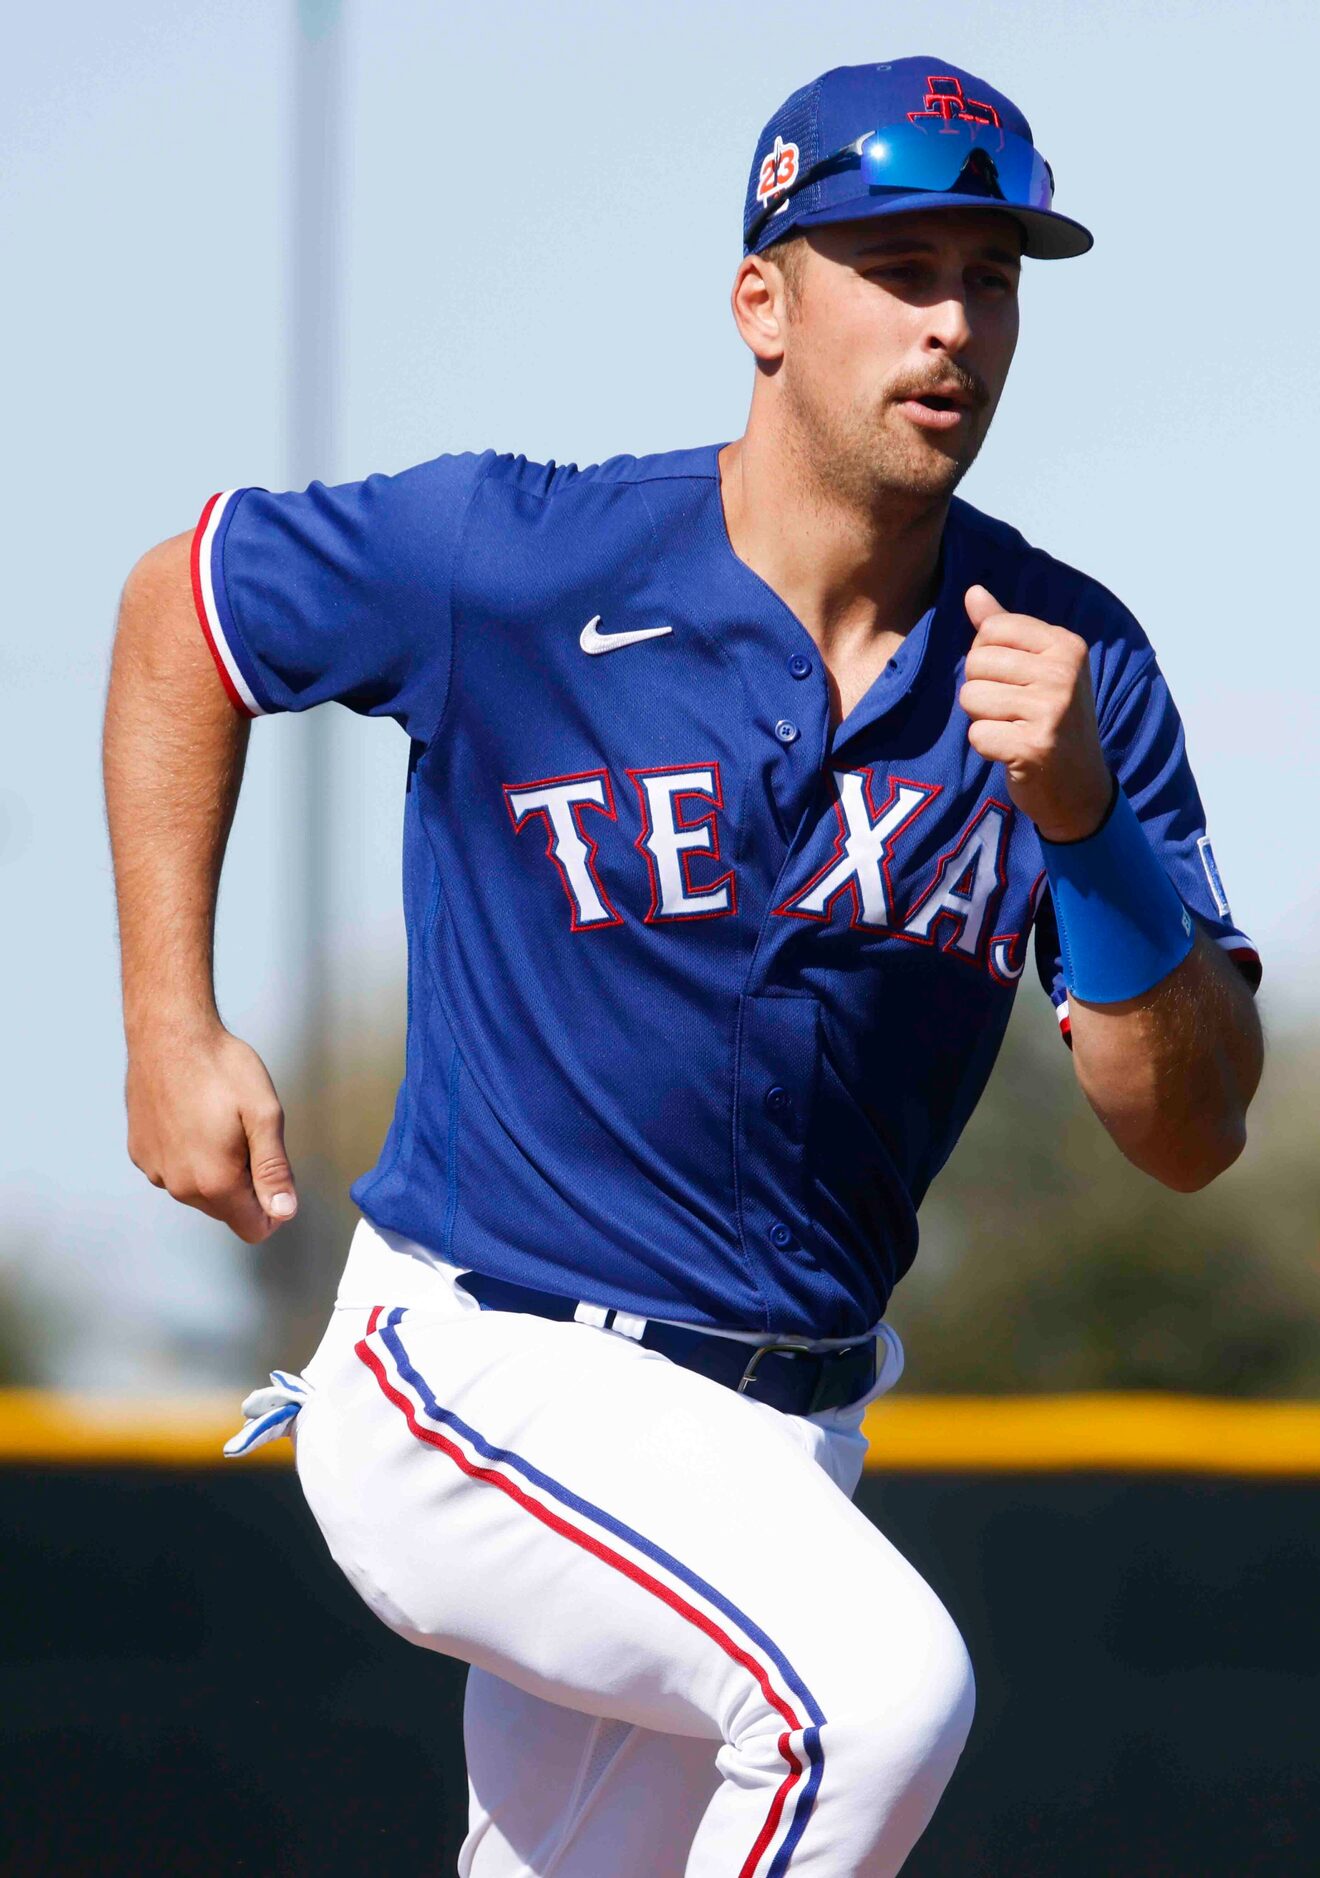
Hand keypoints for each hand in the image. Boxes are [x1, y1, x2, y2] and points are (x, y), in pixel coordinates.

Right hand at [125, 1021, 297, 1243]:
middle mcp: (180, 1186)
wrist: (168, 1034)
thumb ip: (274, 1170)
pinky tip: (193, 1117)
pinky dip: (189, 1154)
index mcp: (215, 1181)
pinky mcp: (140, 1153)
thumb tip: (284, 1211)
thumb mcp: (264, 1114)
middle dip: (246, 1184)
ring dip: (216, 1169)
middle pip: (227, 1210)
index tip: (276, 1174)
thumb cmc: (219, 1067)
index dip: (274, 1208)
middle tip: (248, 1135)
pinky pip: (175, 1170)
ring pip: (199, 1191)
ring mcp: (156, 1170)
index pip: (253, 1229)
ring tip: (218, 1121)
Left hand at [960, 584, 1112, 842]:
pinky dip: (988, 747)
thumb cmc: (1052, 720)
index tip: (1013, 680)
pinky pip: (977, 735)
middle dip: (982, 691)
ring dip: (983, 719)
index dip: (987, 657)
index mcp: (1066, 645)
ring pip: (971, 698)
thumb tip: (972, 592)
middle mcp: (1063, 672)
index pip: (992, 629)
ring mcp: (1051, 709)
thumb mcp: (1039, 668)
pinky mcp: (1034, 746)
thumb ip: (1003, 629)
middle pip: (976, 663)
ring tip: (1013, 729)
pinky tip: (1013, 752)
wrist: (1081, 788)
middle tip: (1013, 711)